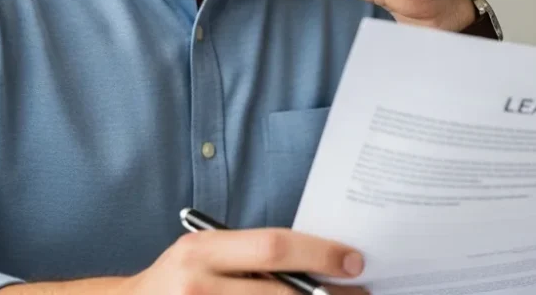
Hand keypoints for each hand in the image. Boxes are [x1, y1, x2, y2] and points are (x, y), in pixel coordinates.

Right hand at [120, 227, 365, 294]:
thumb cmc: (178, 282)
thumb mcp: (204, 257)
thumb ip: (250, 258)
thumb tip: (317, 265)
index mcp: (201, 251)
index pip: (273, 246)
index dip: (320, 253)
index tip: (354, 261)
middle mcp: (197, 286)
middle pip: (279, 293)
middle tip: (358, 294)